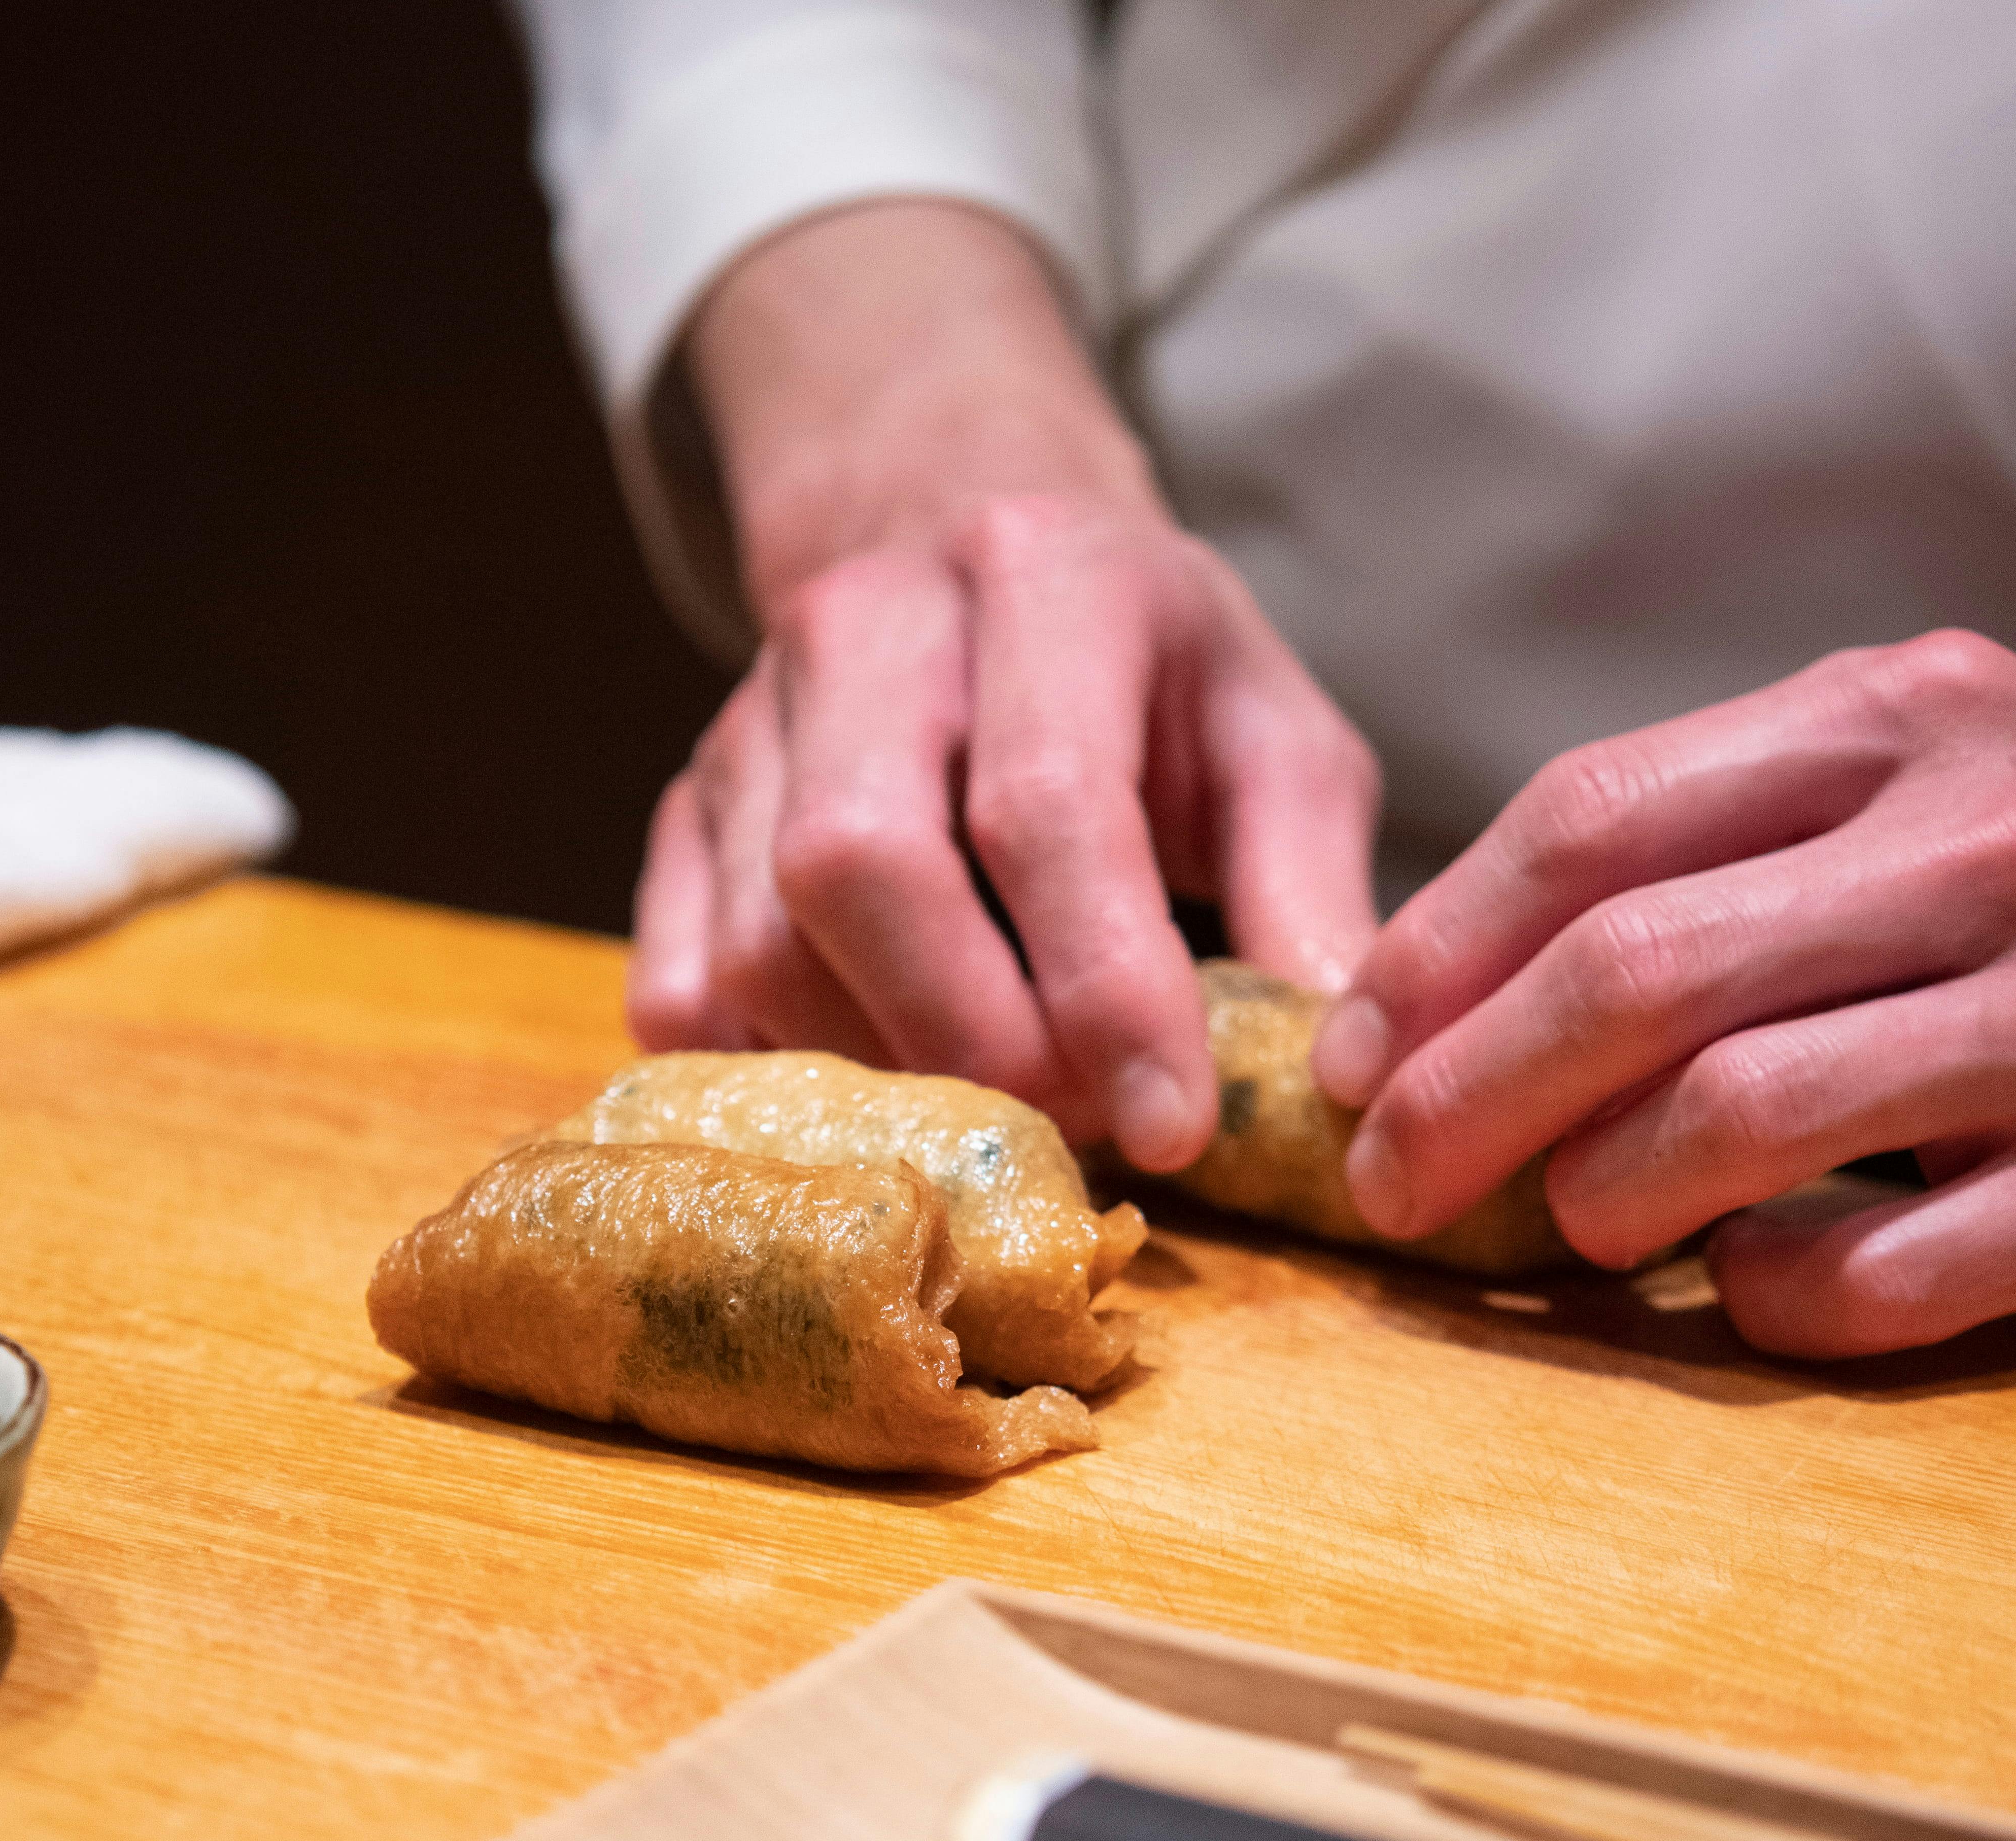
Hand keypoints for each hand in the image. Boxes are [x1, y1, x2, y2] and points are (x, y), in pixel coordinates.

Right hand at [628, 202, 1378, 1168]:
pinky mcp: (683, 810)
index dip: (1106, 988)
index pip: (1048, 804)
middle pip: (859, 863)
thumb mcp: (1272, 736)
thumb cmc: (1148, 674)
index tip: (1171, 1126)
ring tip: (1003, 1097)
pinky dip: (777, 1068)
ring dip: (887, 1065)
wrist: (966, 539)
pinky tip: (884, 1075)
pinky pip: (682, 984)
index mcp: (1045, 573)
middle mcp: (867, 622)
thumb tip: (1333, 1072)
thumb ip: (1310, 887)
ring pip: (763, 941)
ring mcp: (747, 717)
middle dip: (977, 1035)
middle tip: (1078, 1119)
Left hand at [1312, 506, 2015, 1355]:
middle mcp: (1983, 848)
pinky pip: (1874, 1271)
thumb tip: (1469, 974)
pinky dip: (1761, 1294)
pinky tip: (1732, 1287)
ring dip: (1596, 1198)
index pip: (1593, 823)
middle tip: (1391, 1177)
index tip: (1356, 1047)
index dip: (1437, 949)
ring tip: (1559, 1230)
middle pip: (1632, 974)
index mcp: (1902, 726)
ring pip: (1734, 1118)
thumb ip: (1725, 836)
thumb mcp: (1931, 768)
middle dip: (1465, 1093)